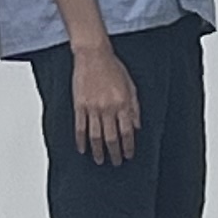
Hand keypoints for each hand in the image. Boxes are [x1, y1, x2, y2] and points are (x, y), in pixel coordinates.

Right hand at [70, 40, 140, 165]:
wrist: (93, 54)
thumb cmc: (113, 67)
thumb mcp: (131, 85)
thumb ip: (135, 107)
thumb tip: (137, 126)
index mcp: (123, 103)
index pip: (127, 132)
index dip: (128, 146)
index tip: (128, 155)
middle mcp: (108, 108)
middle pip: (112, 137)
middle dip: (114, 153)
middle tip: (115, 162)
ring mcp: (93, 108)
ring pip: (95, 136)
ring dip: (98, 151)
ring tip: (99, 160)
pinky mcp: (80, 105)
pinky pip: (80, 127)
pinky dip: (81, 140)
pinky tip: (83, 149)